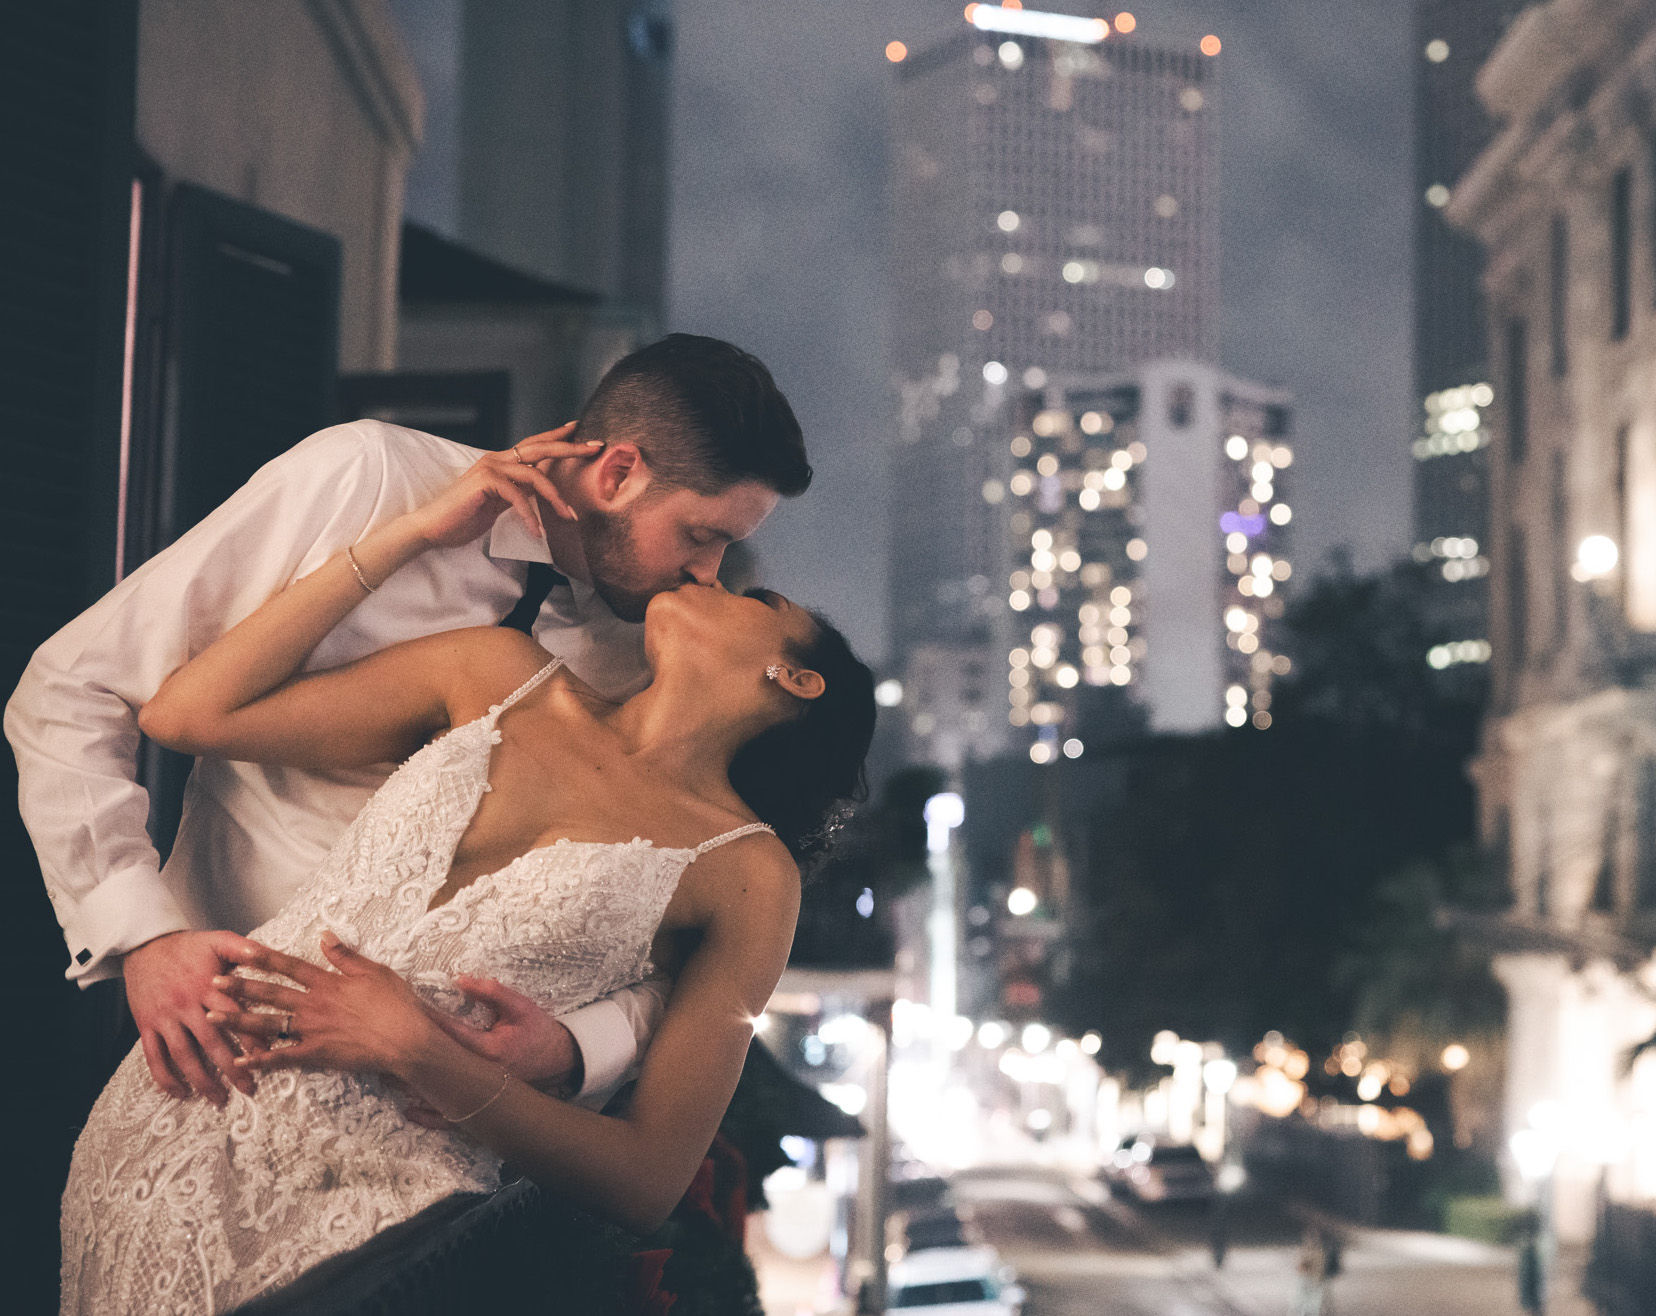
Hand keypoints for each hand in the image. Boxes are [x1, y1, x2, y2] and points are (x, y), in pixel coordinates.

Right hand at [123, 930, 262, 1104]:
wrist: (144, 945)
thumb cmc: (187, 946)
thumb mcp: (219, 940)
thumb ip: (244, 949)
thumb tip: (269, 955)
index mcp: (208, 986)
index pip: (234, 1015)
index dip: (250, 1036)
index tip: (266, 1057)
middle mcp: (186, 1005)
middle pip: (211, 1042)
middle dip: (231, 1068)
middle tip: (249, 1088)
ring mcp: (165, 1017)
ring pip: (183, 1055)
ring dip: (201, 1079)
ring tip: (219, 1099)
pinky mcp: (146, 1026)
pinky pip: (153, 1057)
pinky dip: (165, 1078)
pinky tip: (179, 1093)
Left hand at [209, 933, 433, 1077]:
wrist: (405, 1039)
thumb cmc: (395, 1003)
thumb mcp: (374, 970)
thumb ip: (345, 955)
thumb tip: (324, 935)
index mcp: (327, 982)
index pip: (289, 966)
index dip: (264, 957)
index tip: (241, 951)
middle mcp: (313, 1004)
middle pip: (270, 994)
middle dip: (239, 987)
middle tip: (212, 982)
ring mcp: (312, 1030)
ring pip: (268, 1025)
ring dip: (238, 1021)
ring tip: (212, 1018)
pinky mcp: (316, 1054)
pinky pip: (283, 1058)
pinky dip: (261, 1061)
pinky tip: (240, 1062)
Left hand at [399, 976, 581, 1127]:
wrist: (561, 1062)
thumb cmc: (539, 1033)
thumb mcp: (520, 1006)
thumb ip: (491, 992)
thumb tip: (460, 979)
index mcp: (487, 1049)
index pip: (446, 1034)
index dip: (422, 1023)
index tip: (400, 1013)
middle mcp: (478, 1076)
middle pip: (434, 1067)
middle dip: (407, 1056)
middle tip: (381, 1046)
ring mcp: (479, 1094)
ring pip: (438, 1092)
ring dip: (411, 1084)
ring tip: (384, 1075)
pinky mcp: (482, 1104)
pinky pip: (450, 1116)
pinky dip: (428, 1115)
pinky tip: (409, 1110)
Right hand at [404, 422, 602, 548]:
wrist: (433, 528)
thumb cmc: (464, 518)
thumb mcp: (500, 503)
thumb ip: (519, 492)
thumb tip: (541, 491)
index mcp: (501, 462)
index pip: (533, 445)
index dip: (556, 436)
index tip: (579, 429)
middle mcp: (496, 459)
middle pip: (539, 448)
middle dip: (569, 448)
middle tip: (594, 448)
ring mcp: (489, 468)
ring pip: (534, 475)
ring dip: (555, 498)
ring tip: (569, 517)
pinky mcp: (484, 482)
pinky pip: (517, 496)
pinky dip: (530, 515)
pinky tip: (537, 532)